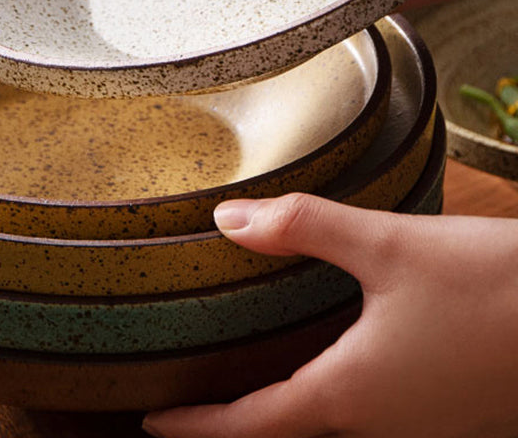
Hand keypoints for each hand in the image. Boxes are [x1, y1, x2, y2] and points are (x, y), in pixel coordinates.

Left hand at [142, 194, 517, 437]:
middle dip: (236, 419)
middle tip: (192, 394)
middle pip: (289, 431)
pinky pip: (369, 411)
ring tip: (247, 374)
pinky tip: (330, 353)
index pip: (254, 425)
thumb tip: (228, 221)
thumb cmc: (494, 290)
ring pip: (330, 423)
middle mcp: (382, 424)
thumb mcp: (387, 247)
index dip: (199, 427)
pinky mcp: (447, 409)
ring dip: (283, 407)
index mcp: (351, 395)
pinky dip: (329, 392)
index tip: (154, 422)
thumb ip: (304, 228)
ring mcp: (419, 425)